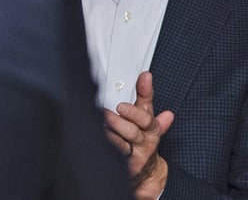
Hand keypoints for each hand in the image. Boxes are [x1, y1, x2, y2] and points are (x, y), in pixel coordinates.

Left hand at [104, 71, 174, 199]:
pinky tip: (97, 140)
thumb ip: (144, 97)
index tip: (129, 95)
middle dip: (123, 120)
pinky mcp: (124, 167)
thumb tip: (146, 76)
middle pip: (134, 130)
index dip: (138, 105)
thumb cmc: (142, 139)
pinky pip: (114, 157)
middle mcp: (144, 142)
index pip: (146, 115)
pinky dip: (105, 147)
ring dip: (111, 134)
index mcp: (150, 128)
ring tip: (100, 123)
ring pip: (122, 144)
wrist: (147, 171)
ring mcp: (134, 155)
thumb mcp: (146, 118)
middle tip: (110, 111)